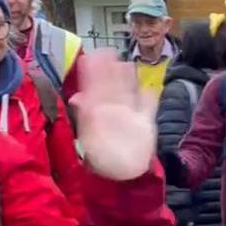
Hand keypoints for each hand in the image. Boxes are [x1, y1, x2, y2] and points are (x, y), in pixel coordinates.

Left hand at [71, 49, 158, 180]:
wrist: (123, 174)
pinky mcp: (144, 123)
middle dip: (108, 69)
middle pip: (111, 85)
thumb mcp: (89, 136)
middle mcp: (112, 110)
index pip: (95, 87)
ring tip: (125, 63)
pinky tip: (149, 86)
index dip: (93, 72)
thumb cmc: (102, 158)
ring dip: (127, 78)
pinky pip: (147, 106)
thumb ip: (85, 115)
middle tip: (106, 51)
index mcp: (98, 112)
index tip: (90, 57)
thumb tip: (76, 98)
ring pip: (128, 91)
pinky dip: (149, 97)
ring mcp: (129, 115)